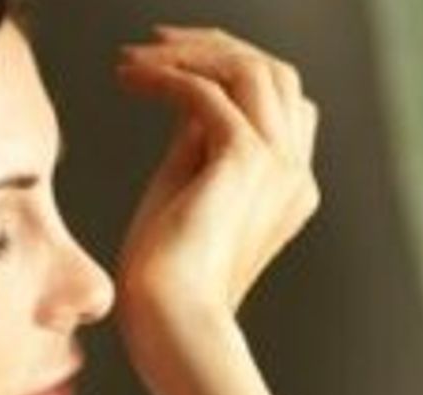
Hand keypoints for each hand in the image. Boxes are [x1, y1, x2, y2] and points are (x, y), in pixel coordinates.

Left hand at [113, 25, 319, 323]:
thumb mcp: (187, 197)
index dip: (232, 68)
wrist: (171, 324)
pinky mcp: (243, 163)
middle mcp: (294, 172)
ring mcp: (277, 166)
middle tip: (154, 42)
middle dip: (214, 47)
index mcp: (288, 186)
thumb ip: (199, 149)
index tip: (175, 60)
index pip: (281, 100)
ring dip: (189, 53)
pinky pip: (207, 94)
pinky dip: (166, 76)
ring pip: (250, 70)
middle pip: (274, 73)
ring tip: (135, 58)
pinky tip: (129, 79)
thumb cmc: (164, 279)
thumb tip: (186, 99)